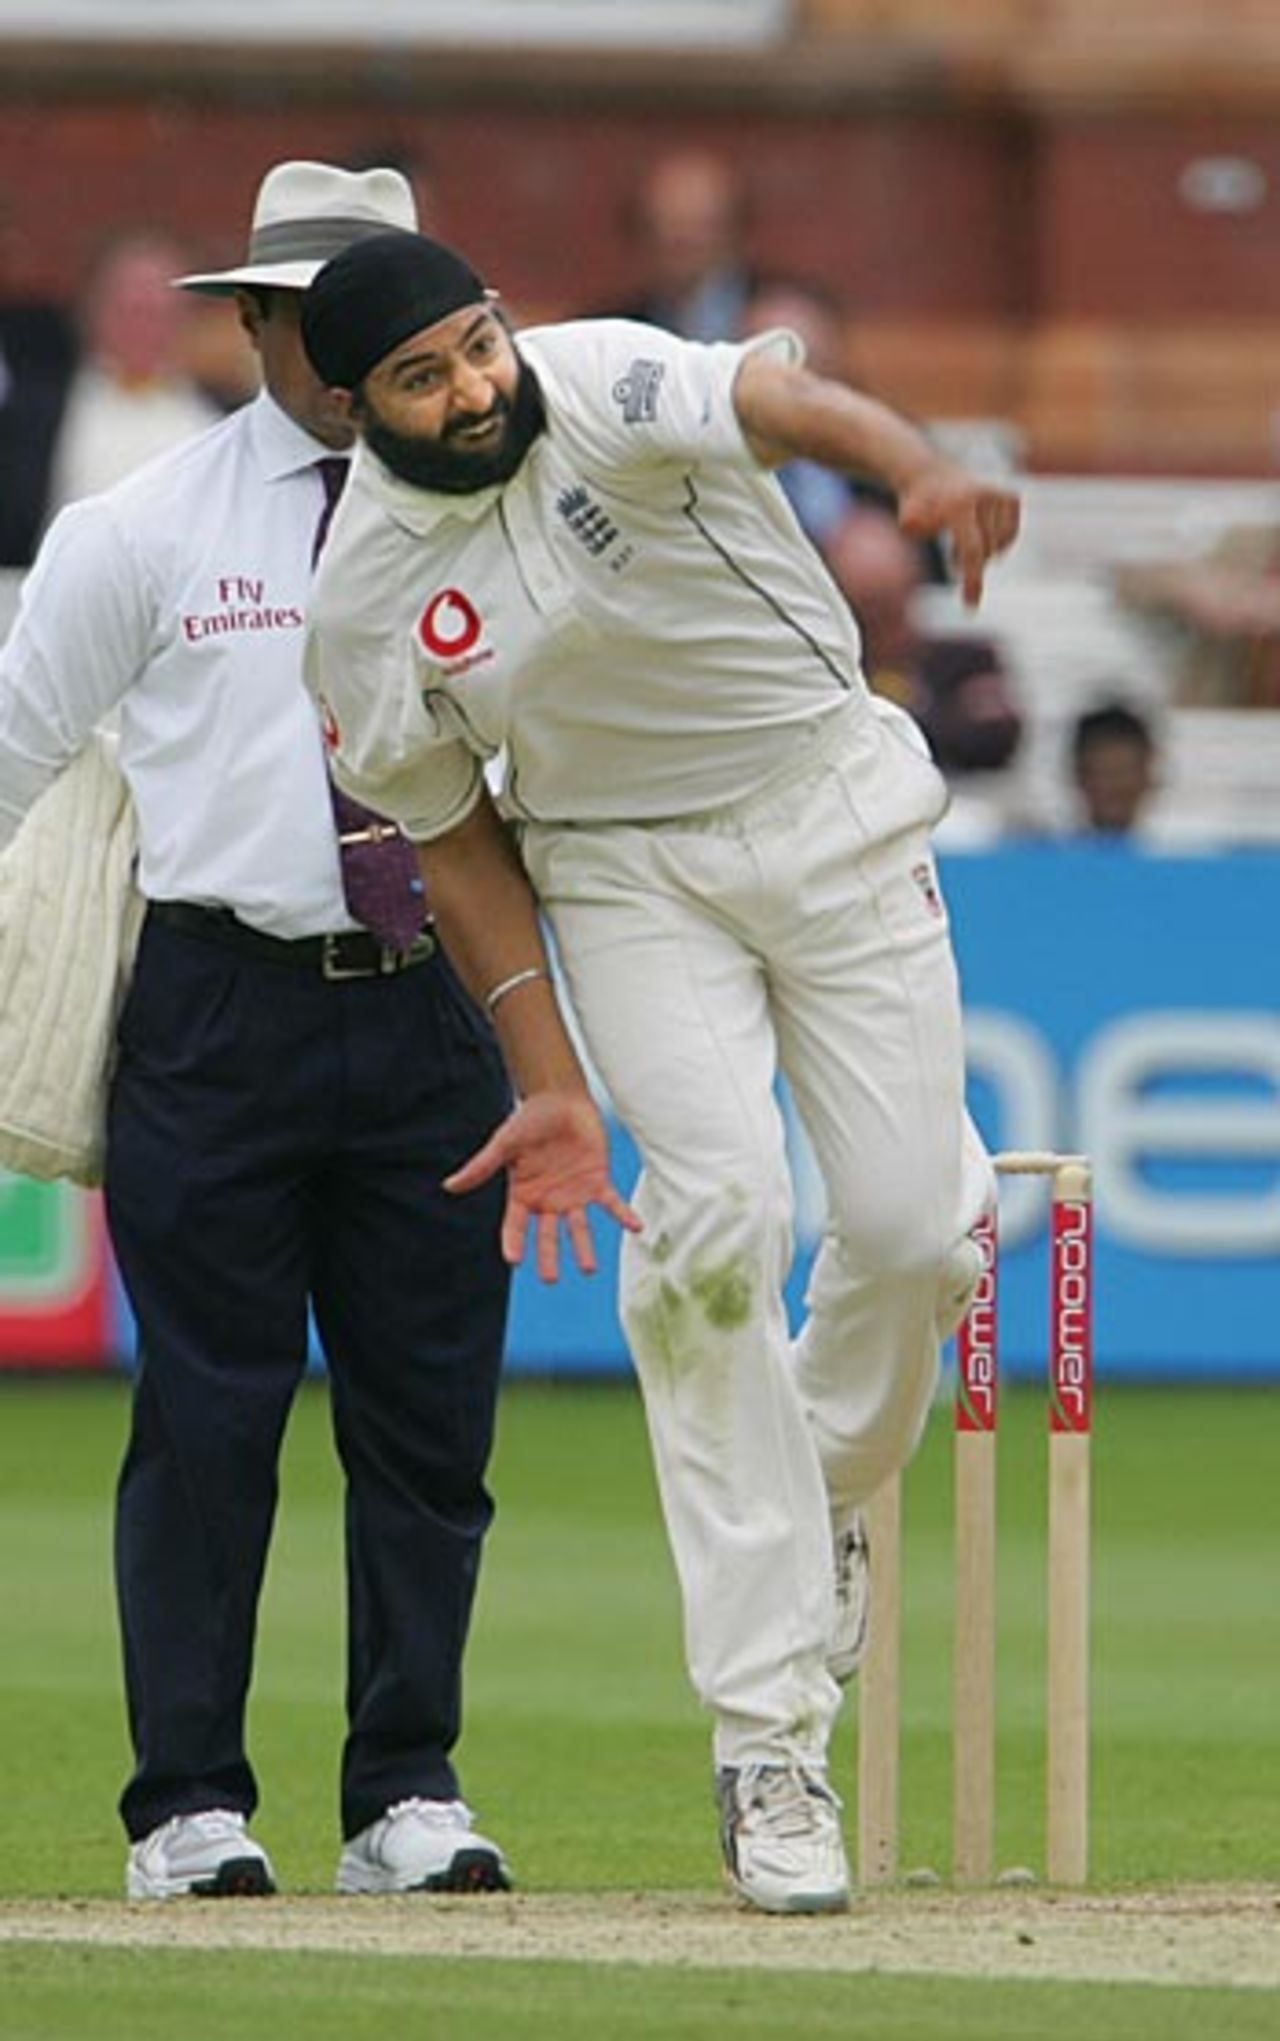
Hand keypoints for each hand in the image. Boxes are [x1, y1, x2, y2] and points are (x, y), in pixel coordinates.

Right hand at [444, 1090, 642, 1281]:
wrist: (561, 1098)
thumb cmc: (529, 1119)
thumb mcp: (504, 1144)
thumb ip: (481, 1167)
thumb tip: (449, 1186)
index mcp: (523, 1194)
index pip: (516, 1225)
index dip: (514, 1242)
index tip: (513, 1260)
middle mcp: (548, 1200)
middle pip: (548, 1235)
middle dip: (549, 1257)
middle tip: (550, 1279)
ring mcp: (573, 1193)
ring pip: (579, 1227)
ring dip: (584, 1247)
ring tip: (588, 1269)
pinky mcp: (597, 1180)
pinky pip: (611, 1202)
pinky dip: (623, 1215)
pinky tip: (636, 1227)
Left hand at [897, 462, 1020, 606]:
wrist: (931, 476)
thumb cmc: (917, 507)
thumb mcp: (908, 518)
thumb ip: (912, 525)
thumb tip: (912, 524)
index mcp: (960, 504)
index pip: (972, 551)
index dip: (973, 580)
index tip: (971, 606)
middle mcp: (985, 496)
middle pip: (987, 552)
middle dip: (970, 564)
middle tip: (953, 557)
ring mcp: (1001, 495)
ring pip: (1000, 546)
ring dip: (981, 552)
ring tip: (960, 541)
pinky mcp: (1012, 498)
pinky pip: (1009, 536)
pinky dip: (995, 543)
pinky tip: (978, 533)